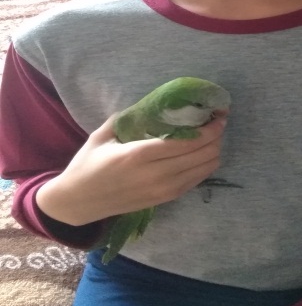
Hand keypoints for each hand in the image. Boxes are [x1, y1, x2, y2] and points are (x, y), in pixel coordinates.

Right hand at [36, 113, 225, 225]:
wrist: (77, 202)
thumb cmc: (88, 164)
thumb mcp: (104, 134)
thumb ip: (130, 117)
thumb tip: (156, 102)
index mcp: (139, 155)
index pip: (187, 142)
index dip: (209, 128)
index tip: (219, 114)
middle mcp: (156, 175)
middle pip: (202, 155)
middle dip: (216, 136)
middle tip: (218, 121)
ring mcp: (162, 190)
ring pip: (204, 169)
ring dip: (214, 150)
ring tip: (213, 135)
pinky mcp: (165, 200)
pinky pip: (196, 181)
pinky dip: (205, 165)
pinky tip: (204, 152)